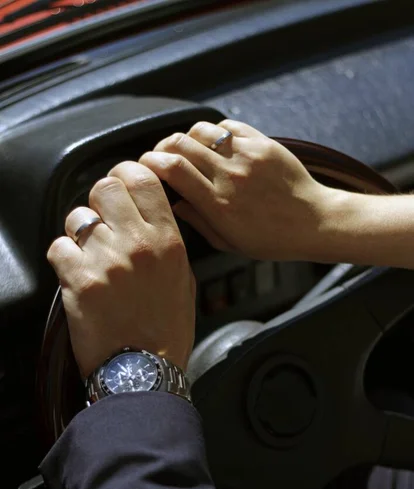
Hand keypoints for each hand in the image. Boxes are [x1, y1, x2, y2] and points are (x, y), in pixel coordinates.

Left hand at [47, 163, 195, 378]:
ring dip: (80, 232)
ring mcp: (107, 261)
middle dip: (100, 199)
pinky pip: (59, 247)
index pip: (142, 178)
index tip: (121, 184)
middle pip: (105, 187)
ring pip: (77, 217)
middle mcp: (138, 245)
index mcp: (168, 241)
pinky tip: (77, 274)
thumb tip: (146, 217)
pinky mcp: (79, 281)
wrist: (144, 371)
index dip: (126, 174)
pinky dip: (63, 258)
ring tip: (89, 254)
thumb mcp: (183, 280)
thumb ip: (167, 242)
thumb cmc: (166, 330)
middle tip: (102, 219)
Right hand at [139, 120, 332, 261]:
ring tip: (188, 149)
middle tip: (160, 155)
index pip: (172, 169)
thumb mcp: (230, 242)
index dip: (150, 161)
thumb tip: (174, 203)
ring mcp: (248, 156)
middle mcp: (230, 176)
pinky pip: (229, 127)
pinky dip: (215, 132)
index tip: (144, 165)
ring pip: (202, 131)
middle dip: (162, 146)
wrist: (314, 222)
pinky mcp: (264, 144)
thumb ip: (199, 221)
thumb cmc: (271, 240)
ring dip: (187, 137)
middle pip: (180, 144)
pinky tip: (215, 145)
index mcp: (218, 204)